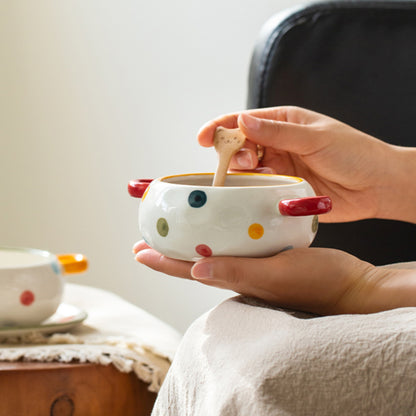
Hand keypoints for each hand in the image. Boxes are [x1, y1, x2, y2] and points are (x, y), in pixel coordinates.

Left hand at [133, 241, 415, 314]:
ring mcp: (253, 266)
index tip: (139, 251)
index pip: (189, 270)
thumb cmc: (317, 282)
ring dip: (192, 241)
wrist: (349, 285)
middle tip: (149, 239)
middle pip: (195, 261)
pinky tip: (221, 223)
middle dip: (169, 251)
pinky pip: (236, 244)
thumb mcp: (275, 275)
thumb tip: (195, 269)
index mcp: (237, 279)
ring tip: (177, 228)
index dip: (162, 261)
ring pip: (213, 252)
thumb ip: (238, 272)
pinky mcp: (267, 256)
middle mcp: (240, 273)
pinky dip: (220, 234)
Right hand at [198, 106, 415, 222]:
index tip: (203, 138)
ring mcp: (278, 169)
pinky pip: (257, 190)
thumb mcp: (315, 137)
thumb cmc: (354, 153)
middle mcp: (277, 145)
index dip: (221, 128)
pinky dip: (250, 192)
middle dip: (233, 154)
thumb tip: (242, 122)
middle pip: (240, 147)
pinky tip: (254, 194)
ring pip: (246, 171)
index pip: (245, 122)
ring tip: (252, 178)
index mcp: (284, 124)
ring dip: (241, 174)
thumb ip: (278, 133)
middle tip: (243, 164)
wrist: (377, 187)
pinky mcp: (281, 191)